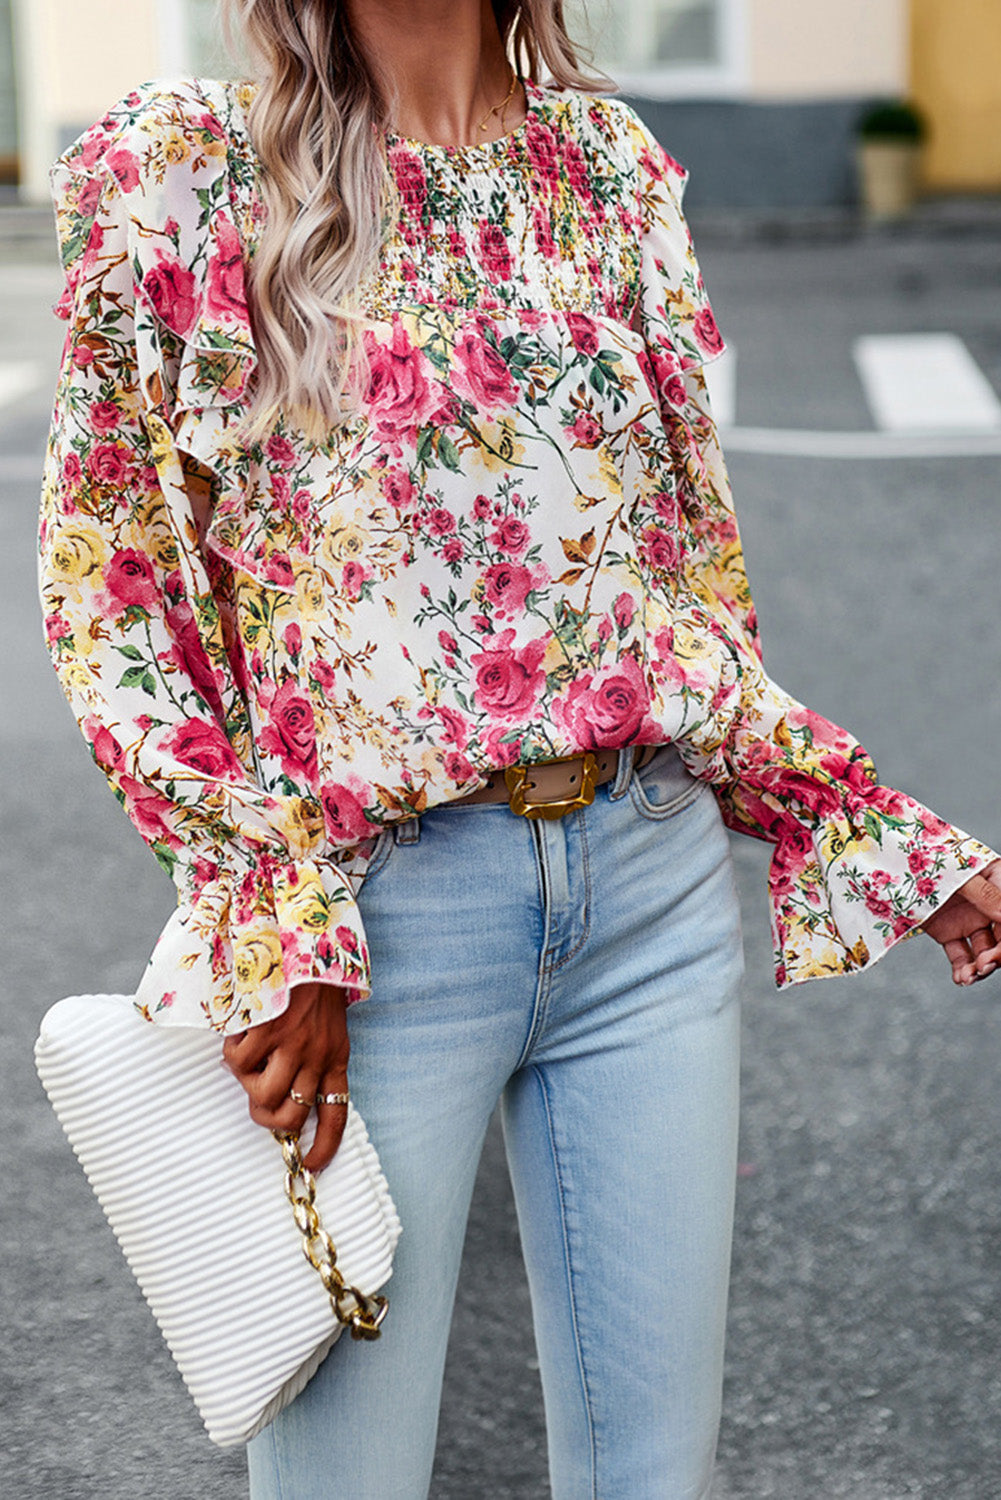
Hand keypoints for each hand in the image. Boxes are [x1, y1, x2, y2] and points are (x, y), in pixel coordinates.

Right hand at [222, 981, 350, 1171]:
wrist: (307, 941)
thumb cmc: (314, 986)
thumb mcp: (328, 1026)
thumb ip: (313, 1057)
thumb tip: (282, 1093)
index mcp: (335, 1056)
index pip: (336, 1113)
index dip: (325, 1146)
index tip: (312, 1165)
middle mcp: (316, 1055)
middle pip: (289, 1116)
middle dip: (267, 1117)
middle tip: (258, 1098)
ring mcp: (291, 1043)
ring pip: (262, 1095)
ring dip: (247, 1084)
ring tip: (248, 1059)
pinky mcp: (267, 1028)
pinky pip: (238, 1061)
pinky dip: (232, 1051)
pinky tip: (242, 1029)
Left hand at [922, 861, 1000, 985]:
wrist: (891, 857)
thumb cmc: (927, 854)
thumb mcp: (960, 873)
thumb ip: (985, 895)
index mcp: (998, 883)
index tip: (995, 956)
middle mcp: (987, 904)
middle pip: (1000, 939)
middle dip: (994, 957)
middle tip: (981, 967)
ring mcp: (968, 918)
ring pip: (983, 951)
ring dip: (979, 968)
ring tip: (967, 978)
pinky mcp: (947, 930)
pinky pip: (961, 954)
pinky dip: (962, 969)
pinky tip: (960, 979)